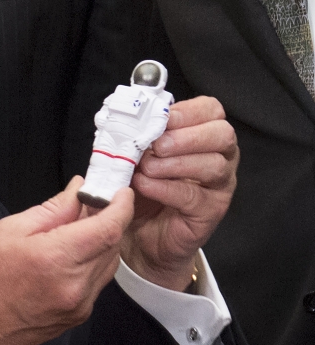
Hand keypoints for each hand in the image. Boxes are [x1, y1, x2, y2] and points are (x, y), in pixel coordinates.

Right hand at [0, 177, 133, 344]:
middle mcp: (74, 285)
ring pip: (109, 264)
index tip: (121, 193)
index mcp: (55, 258)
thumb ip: (53, 209)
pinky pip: (98, 282)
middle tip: (93, 205)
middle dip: (109, 221)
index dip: (121, 207)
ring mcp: (79, 305)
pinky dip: (92, 264)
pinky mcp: (79, 316)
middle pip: (112, 245)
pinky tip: (71, 256)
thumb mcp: (10, 229)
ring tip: (78, 230)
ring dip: (102, 243)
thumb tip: (78, 191)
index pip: (108, 229)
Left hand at [121, 96, 237, 290]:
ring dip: (175, 163)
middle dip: (187, 136)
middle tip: (156, 145)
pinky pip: (193, 195)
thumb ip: (136, 137)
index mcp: (202, 135)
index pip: (211, 110)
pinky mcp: (210, 211)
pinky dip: (165, 187)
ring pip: (213, 165)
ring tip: (146, 167)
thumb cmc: (140, 188)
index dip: (189, 111)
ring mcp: (219, 185)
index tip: (162, 118)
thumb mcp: (135, 156)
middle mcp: (219, 157)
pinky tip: (145, 185)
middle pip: (222, 135)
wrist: (138, 233)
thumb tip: (123, 120)